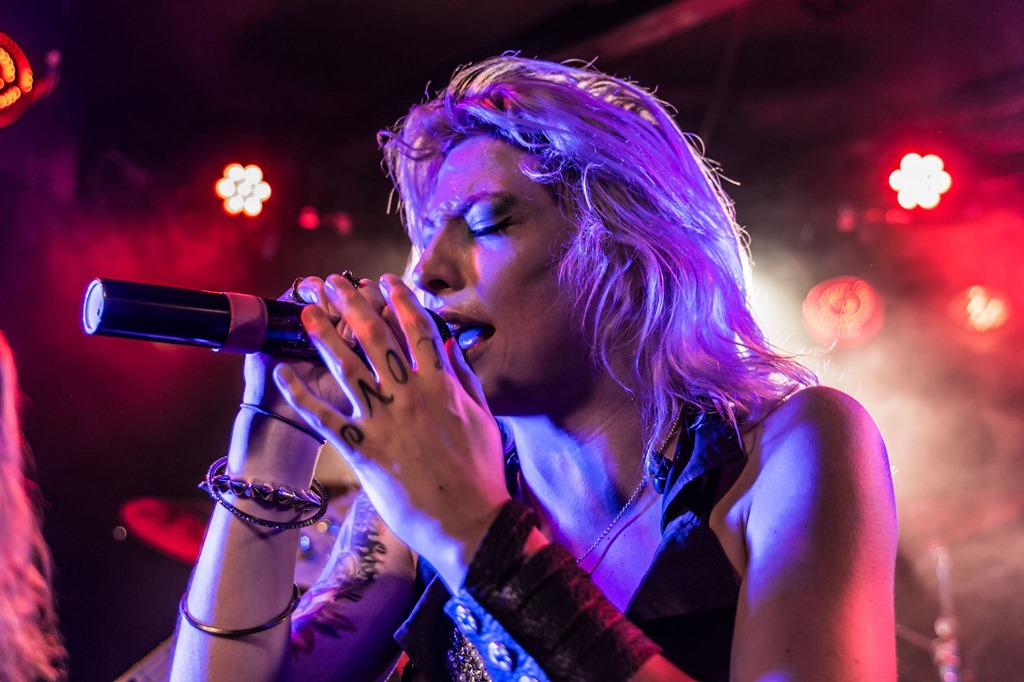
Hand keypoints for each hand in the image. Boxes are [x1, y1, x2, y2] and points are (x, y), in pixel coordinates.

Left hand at [272, 273, 510, 589]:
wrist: (469, 521)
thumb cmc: (480, 470)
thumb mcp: (481, 415)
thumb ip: (463, 376)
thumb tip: (449, 343)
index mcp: (440, 383)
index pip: (417, 327)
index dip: (399, 298)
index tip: (384, 280)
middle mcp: (409, 394)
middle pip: (374, 336)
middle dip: (351, 303)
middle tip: (332, 282)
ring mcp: (383, 421)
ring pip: (345, 367)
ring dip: (322, 335)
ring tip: (304, 311)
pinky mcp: (362, 450)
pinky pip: (323, 417)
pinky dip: (300, 393)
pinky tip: (282, 372)